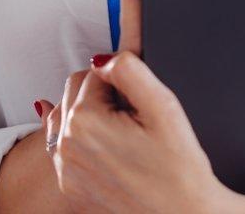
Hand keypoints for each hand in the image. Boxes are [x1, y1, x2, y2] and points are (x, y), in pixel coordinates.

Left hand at [51, 51, 227, 212]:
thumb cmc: (179, 171)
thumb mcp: (163, 107)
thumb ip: (129, 69)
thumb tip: (103, 58)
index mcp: (85, 120)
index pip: (94, 72)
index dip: (122, 82)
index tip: (139, 101)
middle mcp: (66, 145)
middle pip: (75, 91)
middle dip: (102, 96)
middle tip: (134, 118)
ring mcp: (65, 169)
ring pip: (68, 117)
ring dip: (89, 116)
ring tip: (124, 134)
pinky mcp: (69, 187)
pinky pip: (66, 148)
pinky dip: (83, 142)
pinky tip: (107, 148)